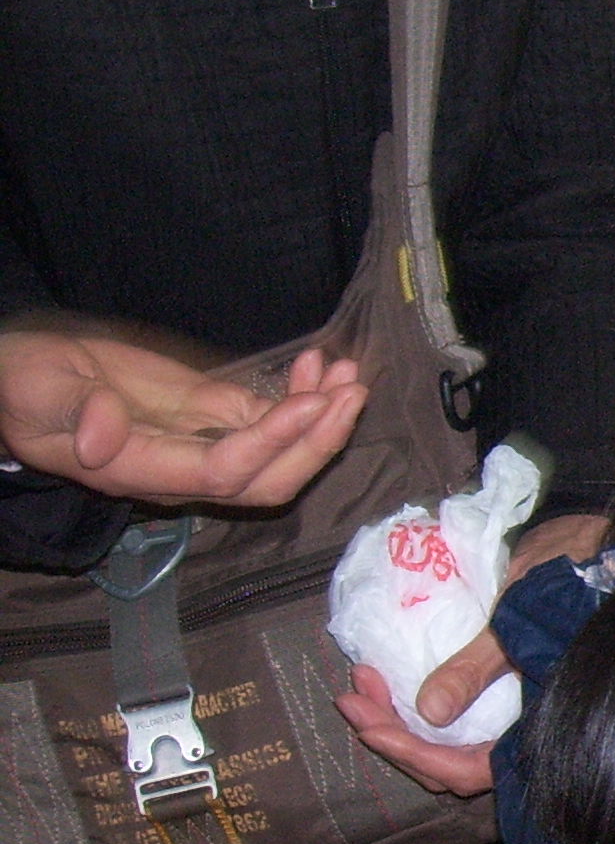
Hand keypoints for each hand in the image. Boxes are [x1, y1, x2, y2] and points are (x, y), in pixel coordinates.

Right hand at [0, 331, 365, 507]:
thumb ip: (73, 412)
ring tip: (349, 374)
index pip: (225, 470)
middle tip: (353, 393)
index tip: (311, 402)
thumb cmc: (24, 387)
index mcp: (143, 469)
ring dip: (321, 416)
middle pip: (268, 479)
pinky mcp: (210, 416)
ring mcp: (202, 443)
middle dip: (317, 442)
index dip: (272, 442)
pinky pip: (267, 418)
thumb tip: (99, 440)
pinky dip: (300, 395)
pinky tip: (320, 365)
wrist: (19, 383)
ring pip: (278, 450)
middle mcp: (183, 469)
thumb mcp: (37, 392)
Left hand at [332, 512, 607, 796]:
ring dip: (402, 725)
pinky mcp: (508, 701)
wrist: (596, 549)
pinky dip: (420, 712)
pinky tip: (394, 688)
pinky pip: (458, 726)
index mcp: (542, 729)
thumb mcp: (512, 623)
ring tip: (362, 689)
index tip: (368, 725)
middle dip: (394, 737)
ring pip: (450, 748)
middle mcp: (528, 737)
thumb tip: (429, 712)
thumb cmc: (564, 582)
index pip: (466, 769)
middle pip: (449, 766)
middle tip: (351, 700)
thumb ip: (473, 670)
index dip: (414, 755)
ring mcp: (516, 721)